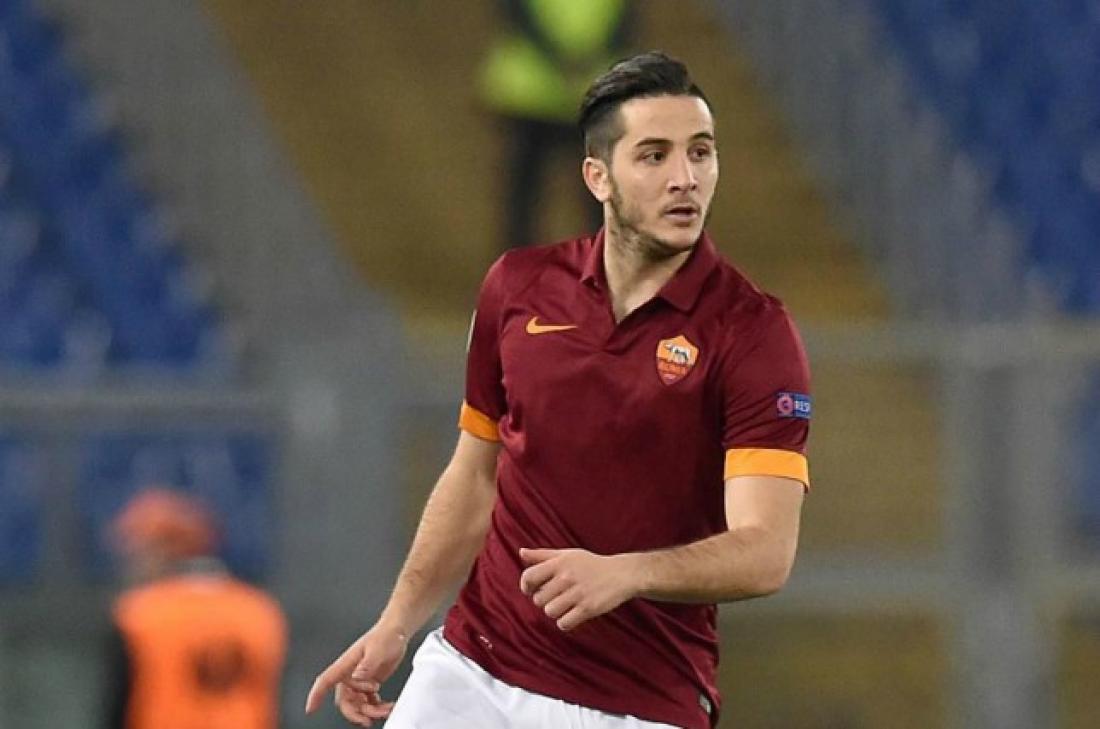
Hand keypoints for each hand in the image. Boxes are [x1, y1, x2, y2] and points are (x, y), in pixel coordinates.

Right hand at [304, 623, 408, 725]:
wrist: (397, 633)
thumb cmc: (385, 636)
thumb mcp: (377, 649)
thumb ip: (367, 664)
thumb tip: (357, 676)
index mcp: (346, 664)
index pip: (325, 680)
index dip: (315, 695)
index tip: (310, 709)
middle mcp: (350, 674)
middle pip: (344, 700)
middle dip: (355, 712)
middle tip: (368, 718)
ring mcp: (359, 680)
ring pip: (357, 704)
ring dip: (369, 711)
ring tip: (384, 710)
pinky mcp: (369, 684)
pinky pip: (368, 702)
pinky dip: (376, 707)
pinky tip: (385, 706)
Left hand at [518, 547, 637, 631]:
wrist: (621, 574)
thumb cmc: (591, 564)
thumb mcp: (567, 555)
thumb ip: (543, 555)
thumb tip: (521, 552)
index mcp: (560, 562)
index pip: (529, 577)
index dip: (526, 586)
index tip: (531, 590)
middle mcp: (567, 577)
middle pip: (538, 599)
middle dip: (545, 600)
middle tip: (557, 596)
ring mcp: (578, 593)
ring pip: (550, 612)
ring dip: (555, 612)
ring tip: (565, 605)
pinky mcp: (588, 609)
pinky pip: (564, 623)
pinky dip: (565, 622)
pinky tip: (572, 615)